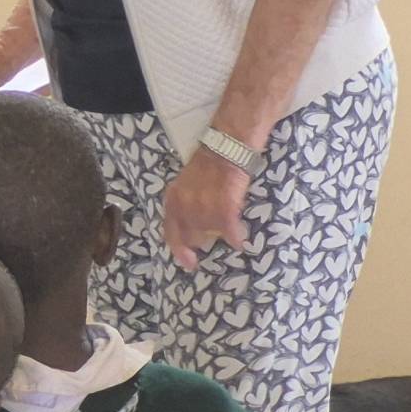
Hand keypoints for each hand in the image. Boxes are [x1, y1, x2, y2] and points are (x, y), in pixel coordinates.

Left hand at [161, 148, 250, 270]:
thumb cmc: (208, 165)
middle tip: (213, 237)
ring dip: (220, 235)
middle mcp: (184, 205)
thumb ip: (184, 206)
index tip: (189, 264)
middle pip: (192, 237)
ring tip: (228, 227)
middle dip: (203, 240)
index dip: (179, 251)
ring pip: (212, 233)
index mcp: (173, 200)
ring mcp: (203, 206)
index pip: (171, 233)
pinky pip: (229, 230)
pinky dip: (235, 237)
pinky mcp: (224, 205)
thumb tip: (191, 228)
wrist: (226, 147)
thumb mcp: (185, 186)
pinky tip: (239, 241)